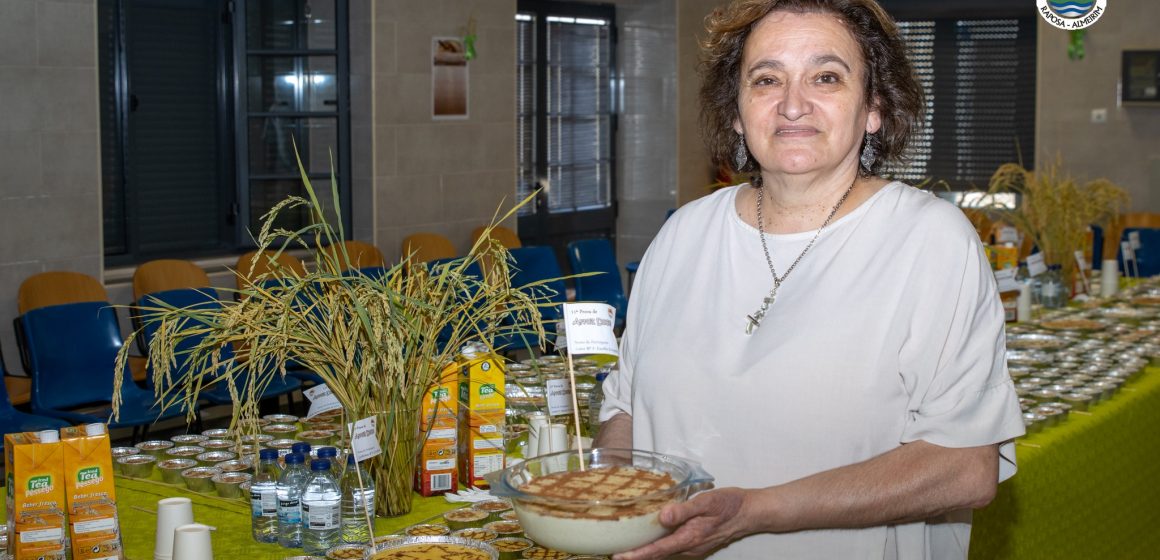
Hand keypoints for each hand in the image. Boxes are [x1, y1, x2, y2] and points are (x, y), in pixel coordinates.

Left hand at [613, 488, 755, 559]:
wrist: (749, 512)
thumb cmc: (729, 504)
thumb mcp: (707, 502)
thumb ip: (684, 509)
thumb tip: (663, 515)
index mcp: (689, 538)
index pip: (657, 550)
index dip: (637, 555)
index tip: (618, 557)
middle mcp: (688, 547)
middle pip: (657, 555)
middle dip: (635, 556)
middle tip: (613, 552)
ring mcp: (692, 547)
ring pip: (663, 552)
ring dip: (645, 552)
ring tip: (624, 546)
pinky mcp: (694, 543)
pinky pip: (670, 547)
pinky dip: (656, 546)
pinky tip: (647, 538)